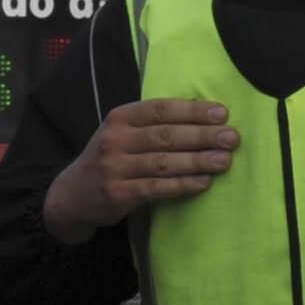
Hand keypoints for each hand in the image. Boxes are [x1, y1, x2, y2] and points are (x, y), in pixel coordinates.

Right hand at [43, 99, 238, 239]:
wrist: (72, 195)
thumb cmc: (110, 159)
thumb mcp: (121, 133)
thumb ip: (152, 124)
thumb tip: (204, 116)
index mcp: (120, 117)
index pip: (160, 109)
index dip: (192, 110)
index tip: (222, 113)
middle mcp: (115, 139)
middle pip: (165, 135)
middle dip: (202, 135)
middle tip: (232, 138)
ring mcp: (115, 167)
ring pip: (163, 162)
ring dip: (197, 160)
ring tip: (224, 160)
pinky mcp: (118, 194)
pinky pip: (156, 188)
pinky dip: (182, 185)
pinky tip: (204, 182)